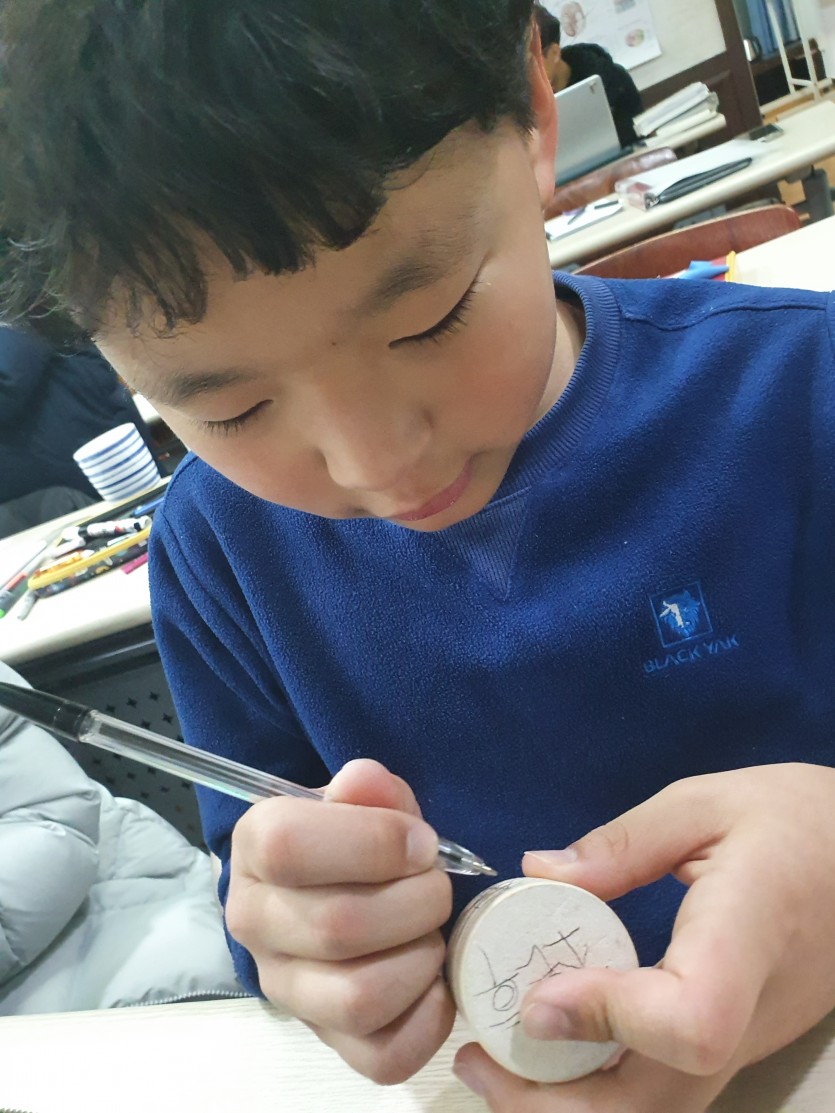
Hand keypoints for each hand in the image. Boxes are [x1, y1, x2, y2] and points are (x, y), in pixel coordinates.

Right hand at [226, 758, 454, 1083]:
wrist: (330, 887)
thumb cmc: (351, 837)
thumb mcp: (359, 800)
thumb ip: (368, 788)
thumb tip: (367, 782)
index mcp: (255, 848)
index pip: (289, 846)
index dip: (374, 842)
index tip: (421, 843)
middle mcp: (255, 922)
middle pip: (337, 926)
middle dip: (416, 902)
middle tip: (437, 886)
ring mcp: (286, 989)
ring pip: (358, 997)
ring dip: (420, 959)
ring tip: (431, 932)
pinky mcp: (327, 1040)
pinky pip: (383, 1056)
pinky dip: (428, 1019)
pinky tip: (433, 981)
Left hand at [453, 764, 834, 1111]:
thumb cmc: (796, 819)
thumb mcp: (705, 803)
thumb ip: (622, 842)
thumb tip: (535, 871)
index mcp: (747, 935)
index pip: (691, 1019)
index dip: (610, 1021)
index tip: (538, 998)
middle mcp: (751, 1010)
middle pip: (664, 1100)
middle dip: (558, 1103)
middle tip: (478, 1060)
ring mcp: (751, 1039)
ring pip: (664, 1110)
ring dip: (572, 1107)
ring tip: (499, 1066)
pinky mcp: (741, 1043)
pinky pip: (670, 1088)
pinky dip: (603, 1089)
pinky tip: (555, 1050)